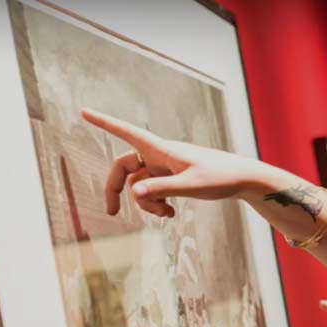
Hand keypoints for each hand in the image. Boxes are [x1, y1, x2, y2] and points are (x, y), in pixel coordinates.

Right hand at [81, 109, 276, 217]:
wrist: (243, 179)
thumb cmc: (221, 177)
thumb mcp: (191, 185)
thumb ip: (162, 189)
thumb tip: (134, 193)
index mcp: (161, 149)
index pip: (127, 132)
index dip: (104, 122)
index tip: (83, 111)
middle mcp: (159, 155)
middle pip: (124, 167)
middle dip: (116, 189)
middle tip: (111, 212)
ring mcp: (165, 167)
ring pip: (140, 185)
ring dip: (147, 203)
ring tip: (167, 214)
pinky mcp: (173, 178)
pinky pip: (153, 191)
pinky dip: (157, 203)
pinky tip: (171, 214)